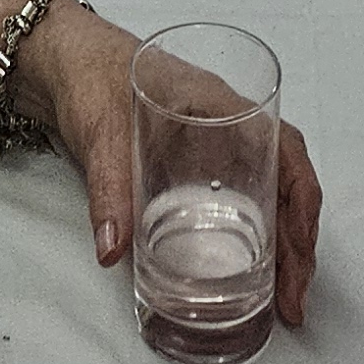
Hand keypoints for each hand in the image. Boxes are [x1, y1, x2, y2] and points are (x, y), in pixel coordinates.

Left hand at [26, 8, 320, 327]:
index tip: (300, 252)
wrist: (61, 63)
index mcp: (221, 106)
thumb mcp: (101, 129)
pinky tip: (241, 275)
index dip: (302, 203)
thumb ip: (109, 188)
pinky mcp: (185, 171)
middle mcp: (226, 129)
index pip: (285, 149)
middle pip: (283, 184)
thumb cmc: (91, 74)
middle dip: (297, 244)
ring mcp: (209, 151)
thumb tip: (112, 251)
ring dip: (278, 247)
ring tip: (279, 298)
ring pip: (263, 198)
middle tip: (292, 299)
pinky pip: (231, 205)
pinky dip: (246, 241)